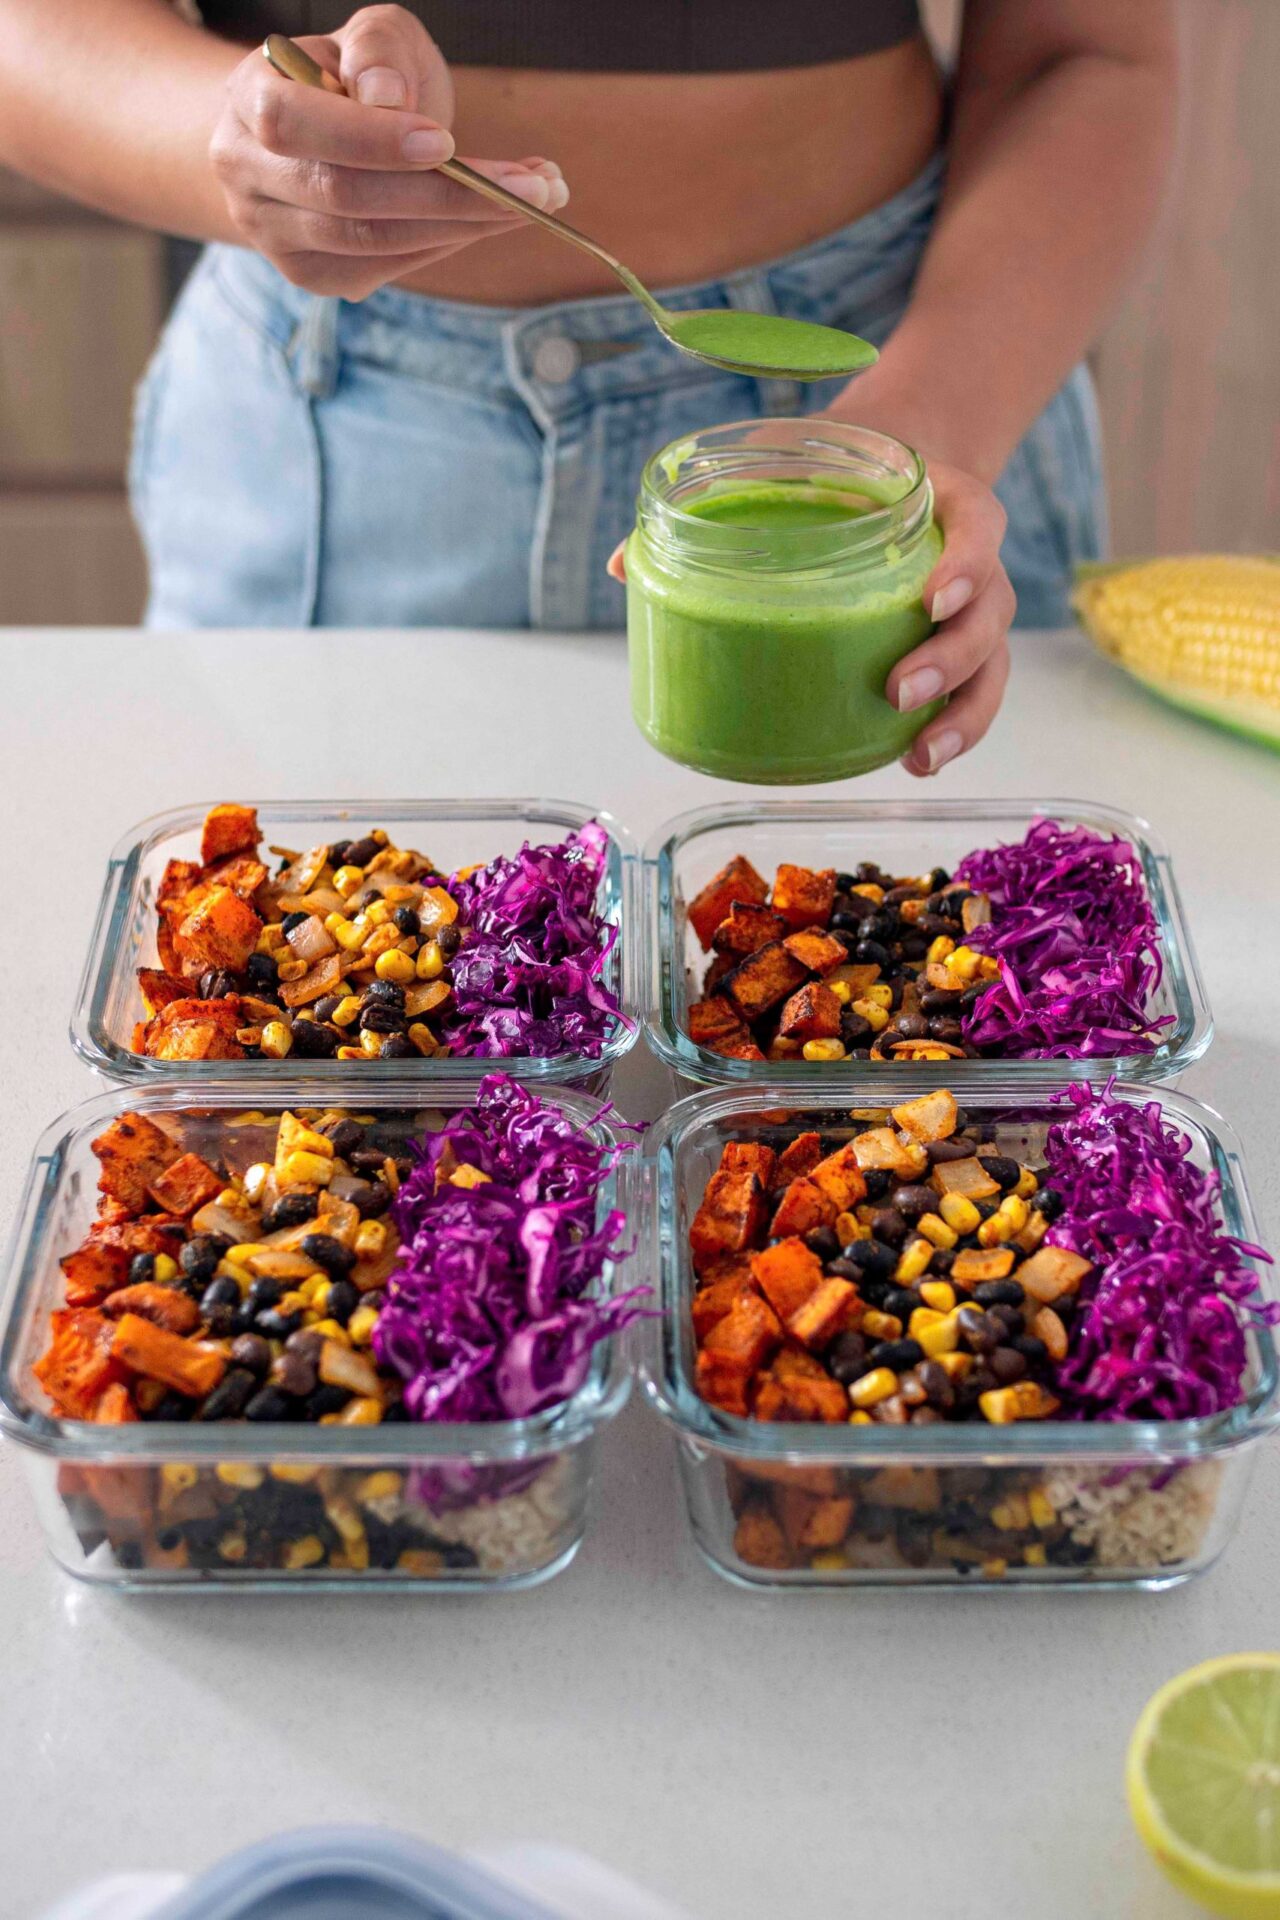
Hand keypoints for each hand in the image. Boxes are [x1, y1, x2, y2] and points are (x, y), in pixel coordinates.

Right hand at [211, 4, 567, 298]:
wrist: (317, 130)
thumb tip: (389, 100)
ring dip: (462, 225)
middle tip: (534, 185)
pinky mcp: (313, 275)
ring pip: (371, 241)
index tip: (445, 143)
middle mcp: (247, 175)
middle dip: (447, 195)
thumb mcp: (370, 37)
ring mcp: (274, 234)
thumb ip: (378, 51)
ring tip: (534, 199)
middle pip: (344, 197)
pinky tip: (488, 219)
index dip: (370, 140)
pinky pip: (384, 268)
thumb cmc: (350, 75)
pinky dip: (444, 245)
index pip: (296, 126)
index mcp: (248, 100)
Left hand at [607, 459, 1013, 777]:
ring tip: (919, 754)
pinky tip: (912, 760)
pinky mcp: (954, 647)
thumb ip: (717, 498)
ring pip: (991, 665)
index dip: (967, 563)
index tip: (931, 597)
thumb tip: (622, 563)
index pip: (980, 527)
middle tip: (897, 690)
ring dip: (962, 715)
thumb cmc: (833, 465)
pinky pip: (970, 693)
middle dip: (951, 657)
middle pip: (991, 612)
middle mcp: (970, 559)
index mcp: (945, 501)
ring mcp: (970, 609)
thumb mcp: (783, 456)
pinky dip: (952, 731)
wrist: (888, 458)